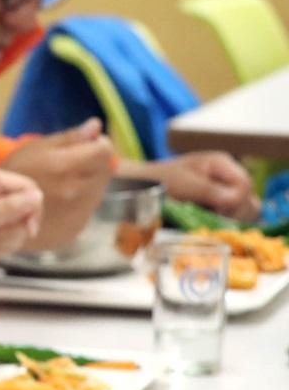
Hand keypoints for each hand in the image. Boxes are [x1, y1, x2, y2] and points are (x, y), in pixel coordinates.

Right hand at [0, 118, 115, 245]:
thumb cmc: (13, 173)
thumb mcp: (34, 149)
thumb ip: (69, 138)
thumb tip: (97, 126)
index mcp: (63, 167)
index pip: (105, 151)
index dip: (98, 144)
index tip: (86, 145)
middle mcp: (75, 191)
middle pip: (105, 169)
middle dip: (94, 163)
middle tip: (71, 164)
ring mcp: (77, 213)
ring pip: (99, 188)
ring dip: (89, 181)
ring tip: (64, 183)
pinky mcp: (76, 228)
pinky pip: (90, 207)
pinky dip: (81, 201)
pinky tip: (61, 201)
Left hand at [0, 166, 43, 273]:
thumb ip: (9, 207)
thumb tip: (38, 195)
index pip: (29, 188)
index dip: (32, 208)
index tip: (28, 226)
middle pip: (30, 208)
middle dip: (15, 226)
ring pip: (23, 226)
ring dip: (6, 238)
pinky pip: (14, 237)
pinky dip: (2, 245)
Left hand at [137, 152, 259, 221]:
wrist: (140, 189)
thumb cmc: (158, 181)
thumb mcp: (182, 183)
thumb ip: (208, 190)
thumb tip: (234, 200)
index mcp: (221, 164)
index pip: (245, 184)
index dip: (235, 200)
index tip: (216, 210)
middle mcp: (228, 178)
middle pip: (250, 200)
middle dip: (234, 213)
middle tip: (212, 218)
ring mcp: (226, 193)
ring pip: (247, 212)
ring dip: (231, 221)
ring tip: (209, 221)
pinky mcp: (221, 208)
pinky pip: (235, 219)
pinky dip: (226, 225)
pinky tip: (209, 225)